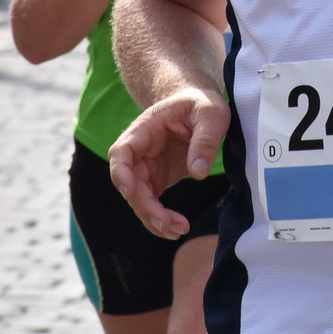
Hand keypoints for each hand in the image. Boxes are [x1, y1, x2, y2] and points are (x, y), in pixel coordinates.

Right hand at [109, 90, 229, 238]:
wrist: (199, 105)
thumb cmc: (201, 103)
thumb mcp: (211, 113)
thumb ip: (205, 139)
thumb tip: (198, 173)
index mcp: (145, 128)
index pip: (121, 152)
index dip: (121, 173)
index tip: (131, 191)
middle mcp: (140, 150)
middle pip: (128, 183)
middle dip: (145, 207)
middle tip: (170, 225)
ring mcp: (147, 167)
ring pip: (138, 198)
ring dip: (153, 218)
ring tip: (178, 230)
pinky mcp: (158, 179)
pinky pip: (151, 203)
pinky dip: (161, 218)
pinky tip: (176, 228)